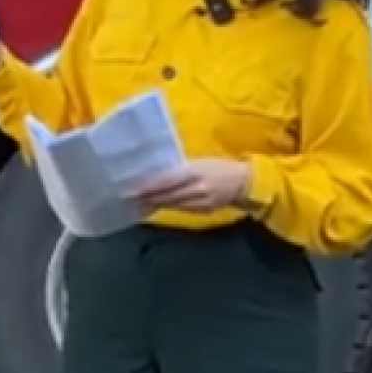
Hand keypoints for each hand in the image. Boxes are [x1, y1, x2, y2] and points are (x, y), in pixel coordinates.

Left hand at [131, 158, 250, 213]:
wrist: (243, 182)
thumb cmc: (218, 166)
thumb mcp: (199, 161)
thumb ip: (179, 168)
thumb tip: (155, 174)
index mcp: (195, 171)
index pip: (166, 180)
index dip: (148, 186)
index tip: (131, 189)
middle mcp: (197, 188)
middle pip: (167, 195)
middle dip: (147, 197)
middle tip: (128, 198)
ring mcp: (201, 202)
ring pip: (172, 204)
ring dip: (154, 204)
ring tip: (137, 202)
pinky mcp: (203, 211)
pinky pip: (181, 209)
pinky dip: (167, 207)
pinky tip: (156, 206)